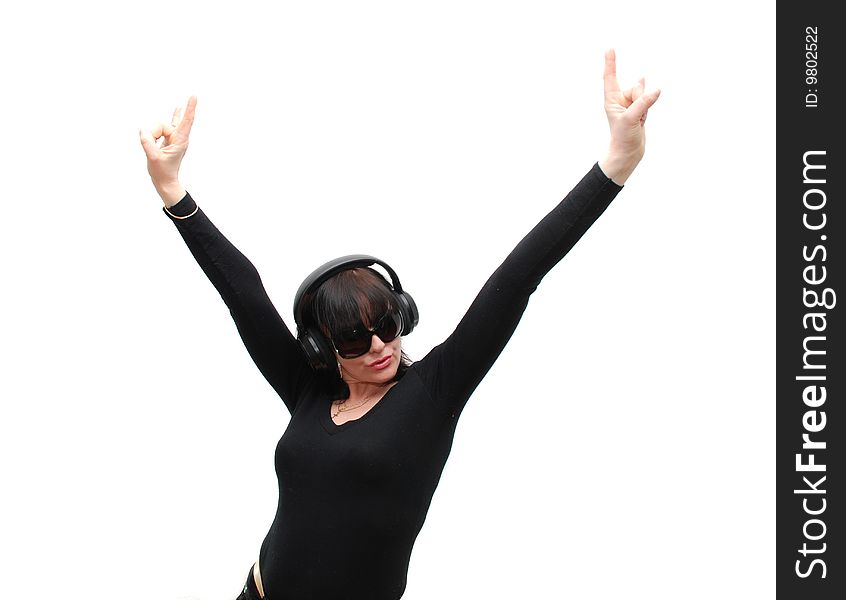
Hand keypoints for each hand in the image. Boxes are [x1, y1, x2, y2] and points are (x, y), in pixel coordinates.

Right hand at [139, 96, 196, 205]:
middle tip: (153, 148)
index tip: (194, 96)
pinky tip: (179, 107)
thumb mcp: (153, 158)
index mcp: (180, 142)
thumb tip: (143, 130)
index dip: (189, 108)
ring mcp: (174, 138)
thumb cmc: (162, 172)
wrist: (165, 181)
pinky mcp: (170, 138)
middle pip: (163, 125)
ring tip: (154, 149)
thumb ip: (147, 143)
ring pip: (158, 128)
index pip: (186, 122)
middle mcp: (179, 138)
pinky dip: (174, 116)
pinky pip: (169, 124)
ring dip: (152, 136)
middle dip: (153, 133)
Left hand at [599, 50, 659, 183]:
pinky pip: (649, 101)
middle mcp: (620, 100)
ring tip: (638, 120)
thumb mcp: (631, 119)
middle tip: (634, 117)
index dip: (611, 63)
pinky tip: (642, 120)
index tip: (609, 49)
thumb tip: (656, 90)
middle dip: (640, 99)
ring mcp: (630, 104)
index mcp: (611, 100)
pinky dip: (648, 110)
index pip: (610, 78)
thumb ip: (643, 103)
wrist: (628, 153)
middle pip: (636, 87)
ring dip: (645, 107)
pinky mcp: (638, 109)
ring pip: (645, 93)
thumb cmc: (623, 138)